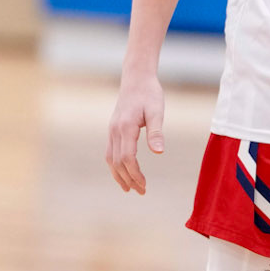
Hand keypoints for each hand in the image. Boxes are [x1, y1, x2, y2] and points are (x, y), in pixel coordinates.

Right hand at [106, 72, 165, 192]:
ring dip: (119, 175)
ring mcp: (112, 130)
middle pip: (118, 162)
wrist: (136, 79)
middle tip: (141, 191)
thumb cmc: (149, 94)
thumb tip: (159, 152)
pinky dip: (115, 165)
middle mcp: (115, 131)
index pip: (127, 158)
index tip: (145, 186)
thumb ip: (156, 132)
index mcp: (126, 128)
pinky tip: (123, 172)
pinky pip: (110, 152)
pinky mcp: (113, 130)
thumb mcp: (157, 111)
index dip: (135, 174)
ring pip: (110, 159)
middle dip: (128, 179)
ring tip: (130, 188)